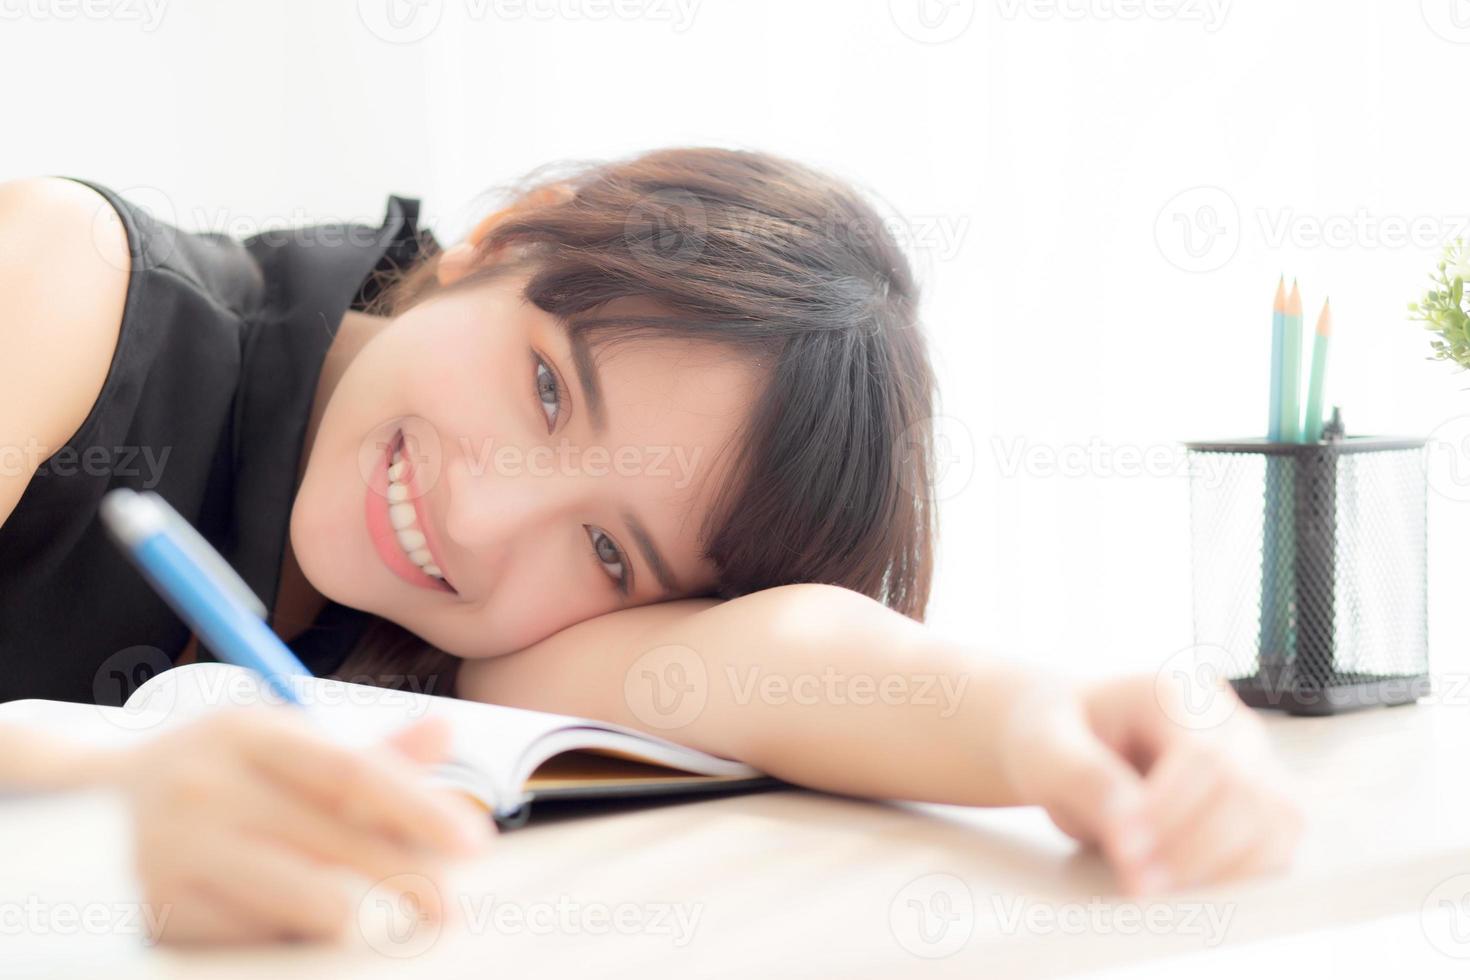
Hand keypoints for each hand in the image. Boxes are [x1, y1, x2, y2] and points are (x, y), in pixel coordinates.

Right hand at [111, 706, 493, 944]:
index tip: (472, 841)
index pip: (351, 773)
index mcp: (248, 733)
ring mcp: (174, 853)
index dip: (418, 810)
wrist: (83, 805)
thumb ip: (367, 752)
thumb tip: (445, 736)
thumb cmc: (214, 772)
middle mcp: (207, 787)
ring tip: (378, 920)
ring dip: (354, 917)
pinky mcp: (157, 911)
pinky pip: (257, 938)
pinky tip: (300, 927)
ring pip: (302, 901)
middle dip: (408, 880)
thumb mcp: (281, 743)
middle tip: (451, 909)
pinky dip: (293, 937)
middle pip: (336, 843)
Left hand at [1000, 673, 1302, 894]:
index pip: (1202, 754)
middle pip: (1248, 791)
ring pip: (1277, 822)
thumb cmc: (1054, 739)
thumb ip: (1083, 777)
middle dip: (1194, 848)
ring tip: (1156, 888)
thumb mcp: (1044, 749)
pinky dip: (1239, 878)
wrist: (1064, 747)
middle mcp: (1227, 723)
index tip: (1124, 850)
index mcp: (1175, 694)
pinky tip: (1186, 889)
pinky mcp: (1258, 806)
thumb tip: (1131, 830)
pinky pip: (1276, 848)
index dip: (1171, 810)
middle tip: (1137, 883)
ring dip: (1223, 869)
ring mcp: (1252, 763)